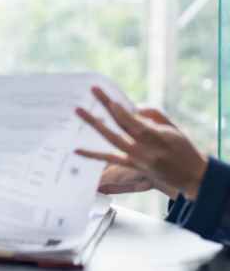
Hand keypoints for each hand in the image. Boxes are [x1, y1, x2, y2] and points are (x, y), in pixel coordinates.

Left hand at [75, 87, 207, 199]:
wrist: (192, 177)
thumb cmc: (184, 148)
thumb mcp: (175, 127)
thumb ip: (154, 114)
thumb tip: (134, 108)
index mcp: (158, 138)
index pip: (135, 124)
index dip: (122, 113)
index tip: (111, 101)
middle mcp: (146, 150)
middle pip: (121, 127)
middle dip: (105, 108)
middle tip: (91, 93)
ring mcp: (137, 159)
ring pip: (111, 141)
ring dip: (94, 124)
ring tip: (79, 111)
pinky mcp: (133, 167)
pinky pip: (110, 159)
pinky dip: (92, 155)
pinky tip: (77, 149)